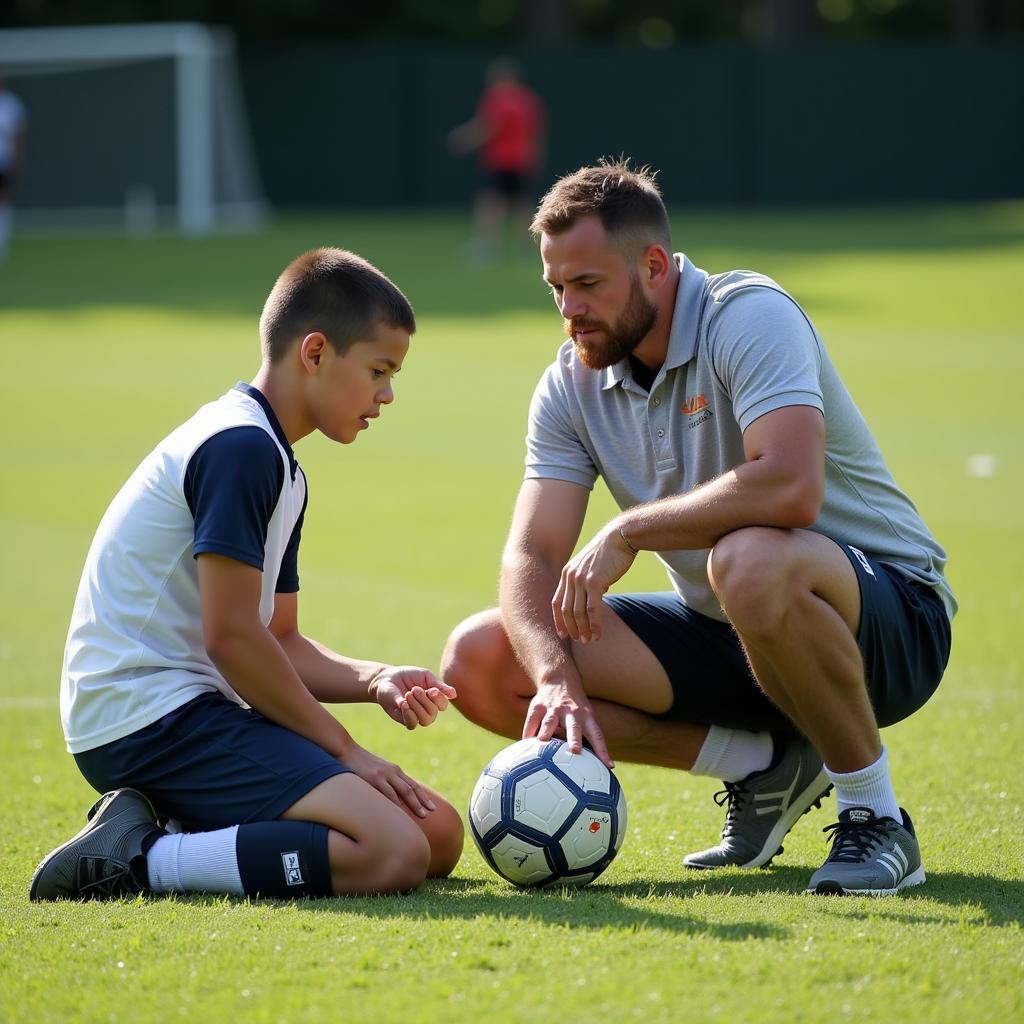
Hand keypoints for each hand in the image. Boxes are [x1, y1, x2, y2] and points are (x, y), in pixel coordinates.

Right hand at [343, 742, 436, 816]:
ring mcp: (384, 775)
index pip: (413, 784)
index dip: (423, 796)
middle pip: (412, 788)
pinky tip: (401, 813)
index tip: (432, 806)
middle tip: (431, 813)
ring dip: (414, 804)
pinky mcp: (374, 778)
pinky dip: (396, 803)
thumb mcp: (376, 770)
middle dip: (422, 801)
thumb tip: (391, 797)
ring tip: (422, 815)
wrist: (346, 750)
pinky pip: (388, 793)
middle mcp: (392, 771)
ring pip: (404, 791)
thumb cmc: (360, 763)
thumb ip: (385, 780)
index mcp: (394, 770)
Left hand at [371, 666, 456, 729]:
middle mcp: (427, 709)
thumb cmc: (408, 676)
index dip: (439, 698)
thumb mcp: (425, 677)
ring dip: (417, 707)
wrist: (387, 678)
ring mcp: (416, 715)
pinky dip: (409, 714)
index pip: (443, 705)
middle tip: (414, 689)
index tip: (431, 689)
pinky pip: (412, 724)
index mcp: (434, 698)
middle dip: (424, 700)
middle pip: (433, 713)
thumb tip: (454, 694)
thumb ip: (439, 686)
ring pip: (425, 720)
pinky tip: (403, 703)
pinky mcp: (404, 719)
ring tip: (408, 695)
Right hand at [522, 678, 612, 767]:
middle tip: (575, 750)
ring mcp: (553, 708)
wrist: (559, 679)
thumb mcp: (587, 717)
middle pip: (574, 727)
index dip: (602, 750)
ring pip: (549, 722)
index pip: (597, 735)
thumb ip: (589, 739)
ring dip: (546, 733)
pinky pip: (531, 721)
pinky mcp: (538, 706)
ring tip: (542, 743)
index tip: (607, 766)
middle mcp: (571, 712)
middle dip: (574, 739)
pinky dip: (528, 733)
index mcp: (586, 717)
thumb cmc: (576, 708)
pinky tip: (525, 745)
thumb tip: (601, 767)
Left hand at [553, 523, 636, 643]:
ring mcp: (581, 579)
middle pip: (566, 610)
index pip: (557, 602)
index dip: (558, 620)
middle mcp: (570, 577)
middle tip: (579, 640)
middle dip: (571, 628)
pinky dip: (595, 624)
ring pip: (578, 612)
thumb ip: (585, 583)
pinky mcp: (594, 581)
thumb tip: (590, 602)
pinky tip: (598, 633)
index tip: (562, 634)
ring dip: (583, 629)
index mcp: (567, 573)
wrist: (619, 537)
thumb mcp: (590, 568)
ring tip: (589, 640)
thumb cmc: (608, 554)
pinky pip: (592, 609)